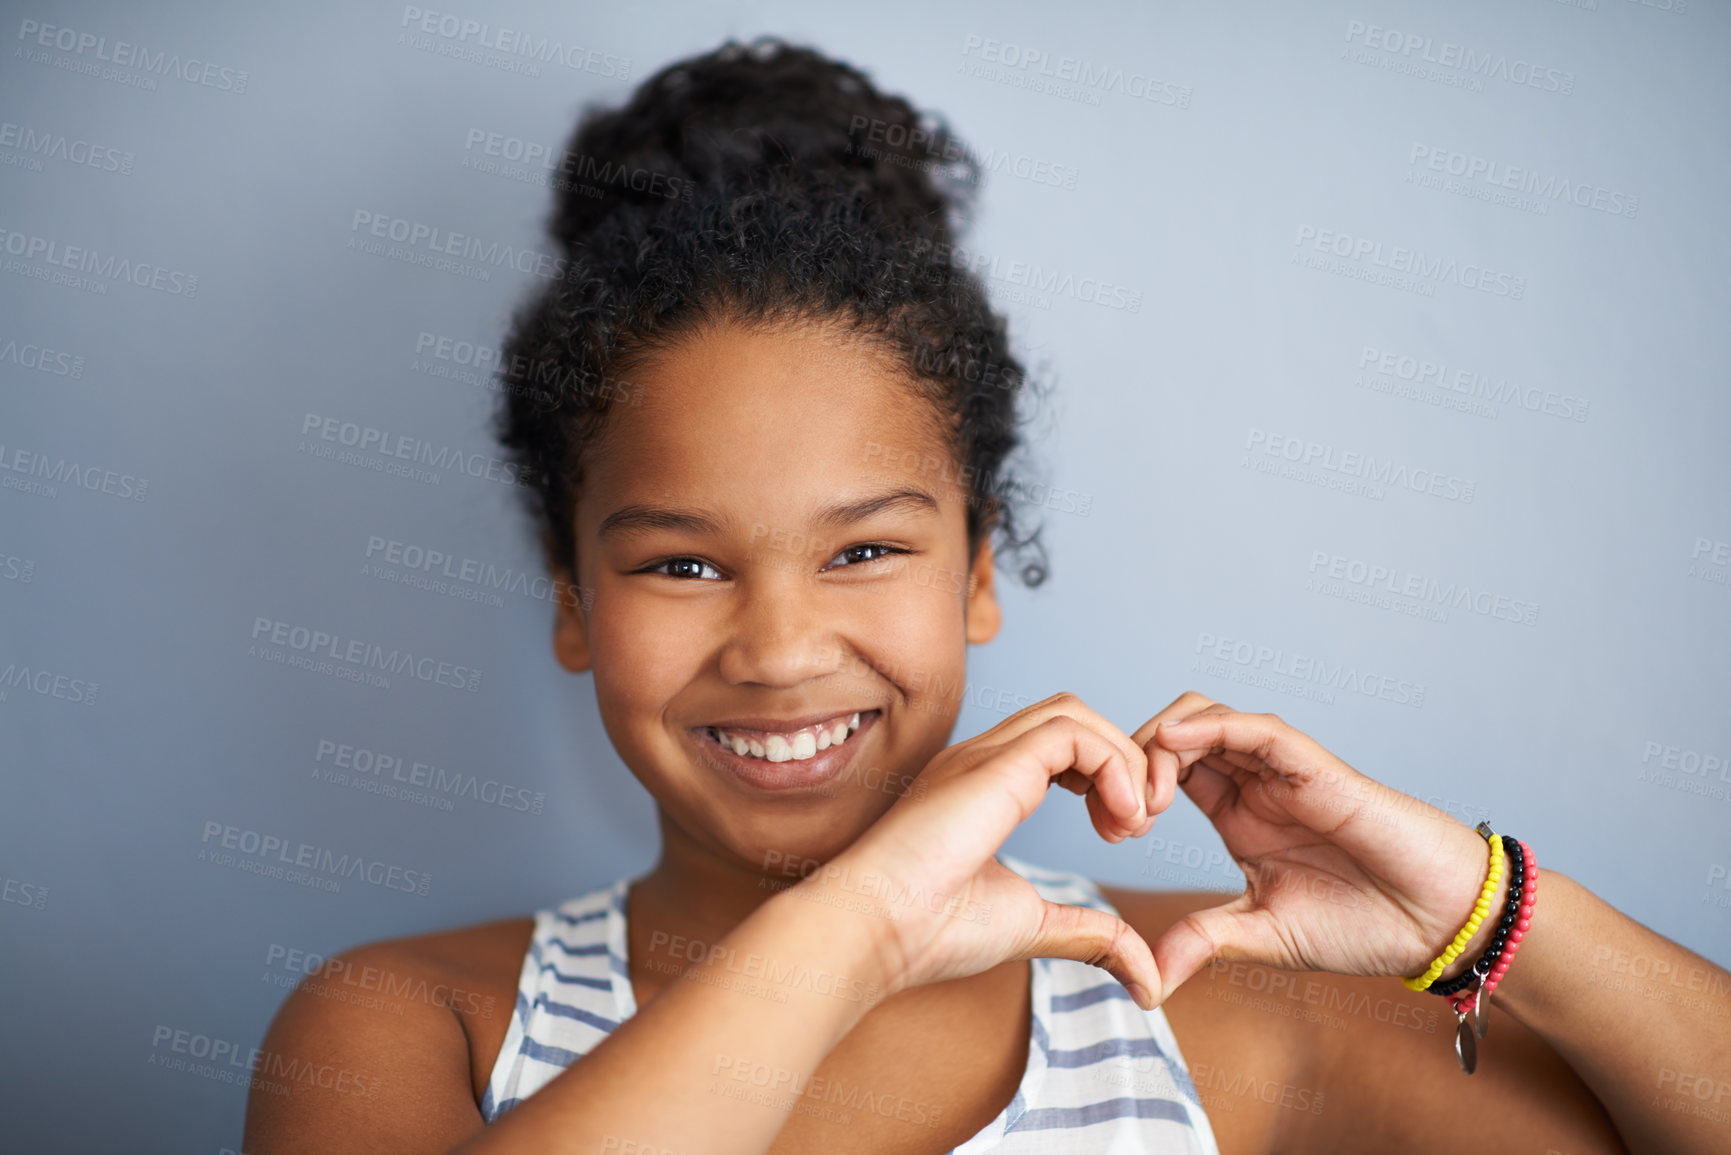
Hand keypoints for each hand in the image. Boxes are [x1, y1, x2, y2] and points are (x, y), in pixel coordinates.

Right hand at [808, 693, 1168, 1008]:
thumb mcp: (1032, 926)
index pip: (1059, 743)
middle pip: (1072, 717)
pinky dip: (1112, 765)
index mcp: (984, 787)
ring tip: (1131, 822)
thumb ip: (1088, 935)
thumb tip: (1146, 980)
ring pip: (1074, 713)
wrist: (874, 932)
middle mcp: (982, 760)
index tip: (1121, 834)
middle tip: (1137, 825)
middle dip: (1122, 761)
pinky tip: (1117, 820)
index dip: (1106, 775)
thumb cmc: (929, 933)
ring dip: (1122, 761)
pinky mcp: (994, 765)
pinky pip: (1072, 732)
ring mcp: (983, 756)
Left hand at [1131, 692, 1497, 1000]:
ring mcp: (1283, 771)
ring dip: (1161, 742)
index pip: (1166, 772)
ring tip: (1144, 798)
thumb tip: (1145, 981)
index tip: (1107, 830)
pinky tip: (1172, 744)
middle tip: (1117, 814)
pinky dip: (1209, 726)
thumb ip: (1204, 942)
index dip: (1126, 784)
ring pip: (1207, 718)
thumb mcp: (1263, 936)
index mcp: (1236, 815)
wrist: (1438, 925)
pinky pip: (1254, 728)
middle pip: (1176, 734)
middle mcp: (1254, 784)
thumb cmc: (1364, 924)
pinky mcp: (1313, 767)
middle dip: (1131, 759)